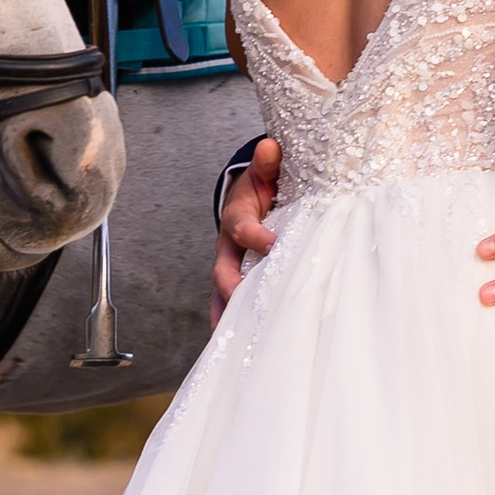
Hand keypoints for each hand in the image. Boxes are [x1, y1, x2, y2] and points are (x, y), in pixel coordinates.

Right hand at [210, 136, 281, 327]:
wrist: (249, 200)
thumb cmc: (263, 187)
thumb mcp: (266, 171)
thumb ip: (269, 163)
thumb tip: (270, 146)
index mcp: (237, 218)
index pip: (242, 228)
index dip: (255, 236)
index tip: (273, 244)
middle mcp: (227, 248)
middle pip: (223, 269)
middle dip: (231, 286)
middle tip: (245, 300)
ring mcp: (230, 269)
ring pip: (222, 295)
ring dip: (227, 316)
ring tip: (234, 339)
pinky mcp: (236, 284)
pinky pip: (230, 308)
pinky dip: (233, 326)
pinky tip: (243, 348)